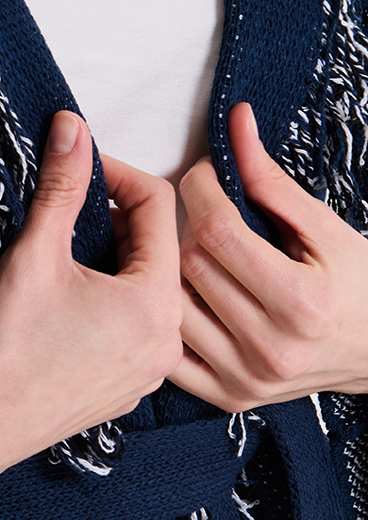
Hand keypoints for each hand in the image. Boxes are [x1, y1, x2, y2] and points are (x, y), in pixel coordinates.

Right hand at [0, 111, 182, 505]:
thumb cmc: (2, 348)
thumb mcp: (33, 254)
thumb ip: (61, 187)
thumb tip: (73, 128)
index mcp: (155, 303)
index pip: (159, 208)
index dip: (117, 174)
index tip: (78, 167)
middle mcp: (166, 341)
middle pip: (158, 250)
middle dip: (115, 219)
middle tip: (66, 208)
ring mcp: (148, 373)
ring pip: (145, 291)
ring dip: (112, 261)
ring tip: (64, 254)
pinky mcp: (123, 392)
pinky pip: (132, 330)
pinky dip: (107, 303)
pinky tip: (65, 303)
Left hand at [172, 102, 367, 411]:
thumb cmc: (358, 284)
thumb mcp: (325, 227)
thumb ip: (270, 179)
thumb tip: (234, 122)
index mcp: (300, 302)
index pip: (216, 231)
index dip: (200, 188)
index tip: (207, 175)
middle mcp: (270, 347)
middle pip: (190, 265)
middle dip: (188, 226)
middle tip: (204, 212)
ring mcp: (247, 378)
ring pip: (172, 305)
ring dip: (174, 272)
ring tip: (198, 254)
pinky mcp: (229, 397)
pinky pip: (172, 354)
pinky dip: (170, 321)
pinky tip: (186, 298)